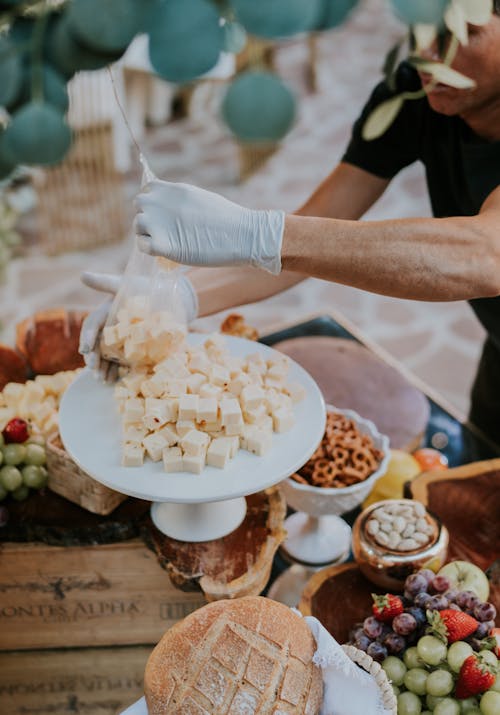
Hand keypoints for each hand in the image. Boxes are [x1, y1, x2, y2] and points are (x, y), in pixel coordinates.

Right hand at [78, 270, 197, 380]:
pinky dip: (116, 370)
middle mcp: (111, 327)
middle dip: (93, 357)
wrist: (175, 297)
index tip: (85, 349)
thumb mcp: (127, 283)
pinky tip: (112, 380)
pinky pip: (122, 361)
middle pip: (97, 344)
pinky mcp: (135, 349)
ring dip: (102, 367)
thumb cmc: (149, 286)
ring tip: (101, 379)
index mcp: (107, 312)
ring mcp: (123, 340)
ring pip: (107, 355)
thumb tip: (82, 276)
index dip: (86, 337)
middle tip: (93, 367)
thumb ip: (106, 282)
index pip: (92, 325)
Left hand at [134, 180, 284, 273]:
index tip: (162, 215)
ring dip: (147, 234)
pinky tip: (164, 252)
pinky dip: (149, 250)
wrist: (243, 234)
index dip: (152, 203)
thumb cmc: (230, 220)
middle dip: (147, 217)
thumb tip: (173, 210)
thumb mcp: (201, 198)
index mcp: (174, 189)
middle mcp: (162, 202)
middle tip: (163, 231)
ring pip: (138, 225)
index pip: (148, 190)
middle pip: (139, 205)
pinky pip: (142, 245)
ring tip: (166, 242)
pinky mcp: (163, 244)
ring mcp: (160, 222)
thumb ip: (181, 201)